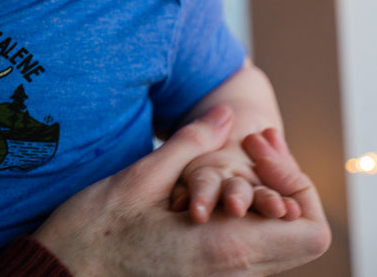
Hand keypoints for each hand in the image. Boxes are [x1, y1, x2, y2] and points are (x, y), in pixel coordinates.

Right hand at [34, 105, 330, 276]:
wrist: (64, 274)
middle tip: (253, 144)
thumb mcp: (142, 177)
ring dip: (266, 196)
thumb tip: (227, 116)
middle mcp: (234, 271)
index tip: (261, 152)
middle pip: (303, 235)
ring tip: (235, 154)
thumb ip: (192, 145)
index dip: (300, 187)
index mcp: (227, 249)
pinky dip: (246, 210)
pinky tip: (213, 178)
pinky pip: (250, 245)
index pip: (312, 233)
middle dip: (286, 183)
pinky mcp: (206, 275)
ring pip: (278, 241)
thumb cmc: (96, 232)